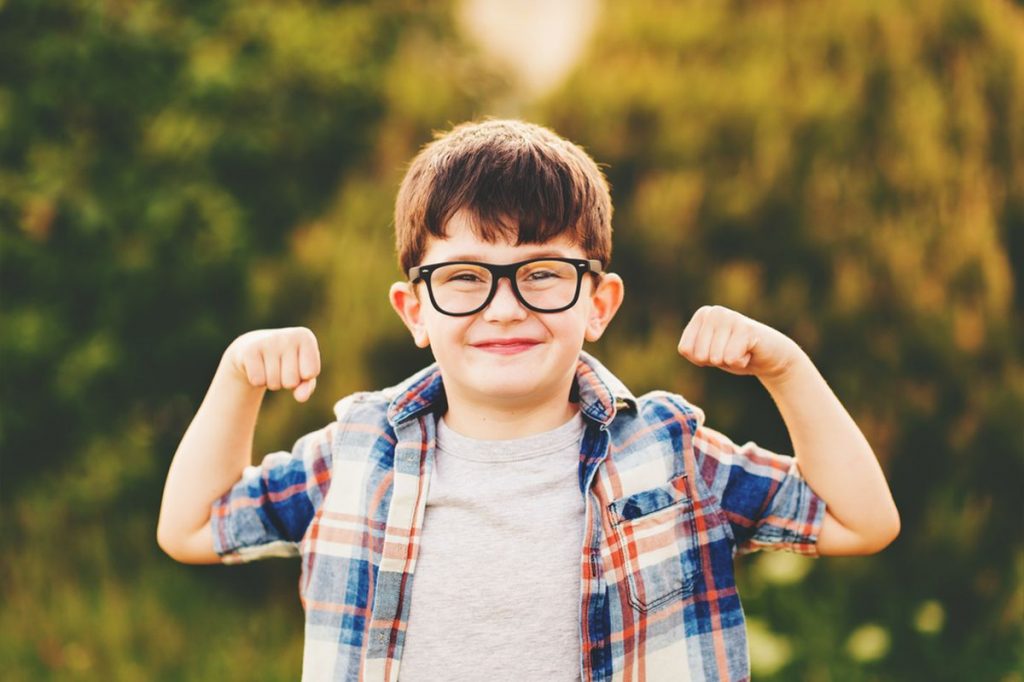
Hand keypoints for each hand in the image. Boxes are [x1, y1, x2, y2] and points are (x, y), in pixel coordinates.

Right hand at [223, 327, 320, 401]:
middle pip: (291, 381)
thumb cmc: (285, 361)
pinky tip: (257, 366)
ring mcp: (267, 341)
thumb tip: (302, 398)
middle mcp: (287, 336)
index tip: (296, 363)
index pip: (311, 373)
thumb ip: (307, 386)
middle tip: (279, 366)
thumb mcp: (302, 372)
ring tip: (268, 366)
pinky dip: (257, 380)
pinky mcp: (249, 350)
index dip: (303, 376)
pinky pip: (257, 381)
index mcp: (305, 337)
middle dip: (285, 381)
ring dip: (272, 382)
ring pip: (274, 384)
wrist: (253, 346)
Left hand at [678, 305, 804, 380]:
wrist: (772, 356)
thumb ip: (693, 351)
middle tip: (732, 350)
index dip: (702, 359)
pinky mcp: (746, 328)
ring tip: (741, 350)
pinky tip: (749, 352)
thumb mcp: (707, 354)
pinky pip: (731, 359)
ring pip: (715, 358)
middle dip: (716, 361)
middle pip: (700, 355)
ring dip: (729, 362)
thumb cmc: (735, 355)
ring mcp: (730, 317)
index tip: (718, 350)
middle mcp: (714, 311)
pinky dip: (741, 363)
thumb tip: (689, 351)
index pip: (685, 349)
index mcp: (702, 315)